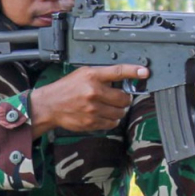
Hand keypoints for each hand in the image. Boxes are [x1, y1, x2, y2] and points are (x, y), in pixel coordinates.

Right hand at [28, 64, 147, 136]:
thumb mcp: (82, 74)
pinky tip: (103, 115)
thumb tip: (122, 80)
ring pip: (120, 112)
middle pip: (124, 98)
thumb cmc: (66, 89)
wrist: (49, 105)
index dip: (133, 71)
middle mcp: (93, 92)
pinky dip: (111, 120)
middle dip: (124, 99)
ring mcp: (93, 109)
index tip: (144, 72)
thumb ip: (101, 76)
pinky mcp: (91, 122)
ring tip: (109, 107)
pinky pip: (112, 123)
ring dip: (119, 110)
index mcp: (92, 76)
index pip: (117, 72)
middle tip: (118, 98)